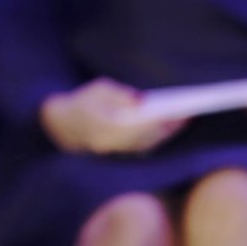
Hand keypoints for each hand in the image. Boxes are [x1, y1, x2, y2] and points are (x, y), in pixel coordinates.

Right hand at [40, 78, 185, 153]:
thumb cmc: (81, 102)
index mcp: (103, 125)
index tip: (178, 110)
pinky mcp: (117, 158)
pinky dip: (157, 140)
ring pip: (147, 145)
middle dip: (167, 126)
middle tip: (187, 115)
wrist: (59, 126)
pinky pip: (142, 149)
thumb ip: (120, 94)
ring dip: (165, 135)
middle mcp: (109, 144)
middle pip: (147, 137)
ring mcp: (113, 154)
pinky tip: (168, 129)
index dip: (160, 118)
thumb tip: (142, 100)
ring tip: (181, 121)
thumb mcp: (98, 88)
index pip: (138, 123)